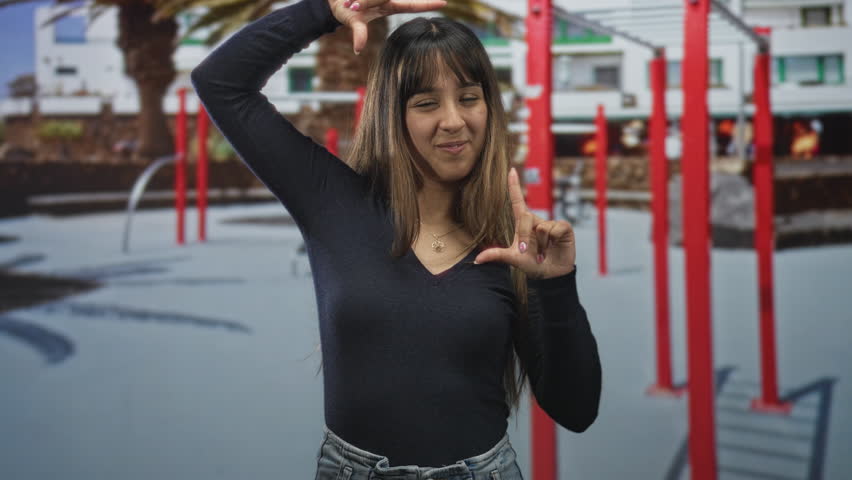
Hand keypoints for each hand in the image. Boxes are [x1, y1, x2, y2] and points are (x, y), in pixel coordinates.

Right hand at [328, 0, 446, 53]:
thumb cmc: (346, 10)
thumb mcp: (353, 21)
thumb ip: (358, 33)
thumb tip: (358, 49)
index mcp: (389, 5)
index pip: (412, 4)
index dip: (427, 4)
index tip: (444, 3)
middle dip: (369, 1)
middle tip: (357, 6)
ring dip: (361, 0)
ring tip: (352, 4)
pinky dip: (357, 0)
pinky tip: (352, 1)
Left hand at [474, 168, 576, 278]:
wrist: (550, 275)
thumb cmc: (531, 265)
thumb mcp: (513, 259)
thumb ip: (497, 256)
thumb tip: (477, 260)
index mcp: (522, 224)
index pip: (518, 201)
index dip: (514, 186)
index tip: (511, 170)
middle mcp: (536, 220)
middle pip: (525, 217)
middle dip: (525, 236)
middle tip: (528, 252)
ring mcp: (551, 223)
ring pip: (542, 226)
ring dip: (541, 245)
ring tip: (543, 253)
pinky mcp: (563, 227)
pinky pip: (555, 228)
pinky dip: (552, 241)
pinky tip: (555, 247)